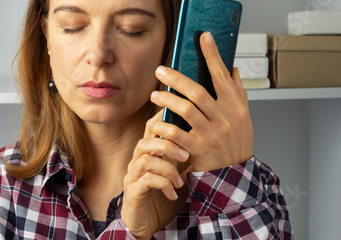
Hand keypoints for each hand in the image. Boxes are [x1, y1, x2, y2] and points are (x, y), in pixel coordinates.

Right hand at [122, 110, 190, 239]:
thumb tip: (207, 143)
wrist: (145, 224)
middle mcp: (137, 162)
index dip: (163, 119)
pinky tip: (173, 193)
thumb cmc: (162, 198)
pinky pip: (146, 180)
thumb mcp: (177, 176)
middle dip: (168, 145)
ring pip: (145, 159)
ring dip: (167, 167)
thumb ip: (185, 160)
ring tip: (180, 180)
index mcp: (148, 154)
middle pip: (146, 141)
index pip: (151, 128)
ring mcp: (133, 176)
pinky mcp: (133, 192)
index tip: (181, 116)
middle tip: (187, 155)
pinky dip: (163, 184)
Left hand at [150, 31, 252, 171]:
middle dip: (177, 78)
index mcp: (235, 107)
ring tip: (155, 94)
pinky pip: (177, 135)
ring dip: (168, 99)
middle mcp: (225, 118)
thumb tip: (233, 69)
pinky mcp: (198, 150)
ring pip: (186, 110)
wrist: (233, 176)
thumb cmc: (236, 142)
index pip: (223, 75)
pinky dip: (165, 126)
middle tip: (160, 69)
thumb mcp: (243, 117)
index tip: (204, 36)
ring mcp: (211, 134)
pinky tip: (156, 121)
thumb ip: (238, 92)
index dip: (213, 55)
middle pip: (198, 92)